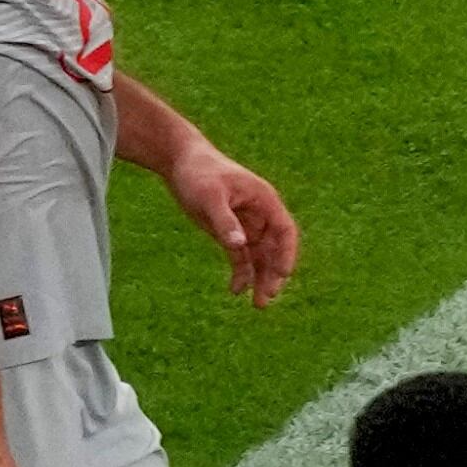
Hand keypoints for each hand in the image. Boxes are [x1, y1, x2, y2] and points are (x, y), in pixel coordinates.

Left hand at [167, 144, 299, 306]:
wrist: (180, 163)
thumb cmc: (198, 174)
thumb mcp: (209, 197)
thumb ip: (225, 222)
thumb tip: (240, 246)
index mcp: (264, 201)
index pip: (285, 231)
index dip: (286, 254)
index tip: (282, 275)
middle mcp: (260, 215)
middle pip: (275, 249)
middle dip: (273, 274)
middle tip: (266, 298)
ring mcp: (246, 225)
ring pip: (260, 257)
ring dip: (260, 279)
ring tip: (257, 304)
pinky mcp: (231, 232)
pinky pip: (241, 257)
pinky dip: (241, 273)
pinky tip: (235, 290)